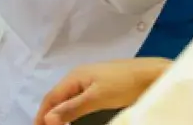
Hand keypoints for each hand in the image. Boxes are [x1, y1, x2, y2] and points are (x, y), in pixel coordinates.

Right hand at [34, 58, 171, 124]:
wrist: (150, 74)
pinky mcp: (99, 85)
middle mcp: (78, 76)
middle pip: (57, 97)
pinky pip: (77, 98)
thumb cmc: (123, 84)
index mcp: (75, 76)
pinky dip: (70, 110)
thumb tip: (48, 118)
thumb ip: (72, 108)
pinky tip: (72, 118)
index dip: (42, 115)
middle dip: (48, 115)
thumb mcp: (96, 98)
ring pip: (67, 98)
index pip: (51, 97)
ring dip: (59, 113)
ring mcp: (89, 80)